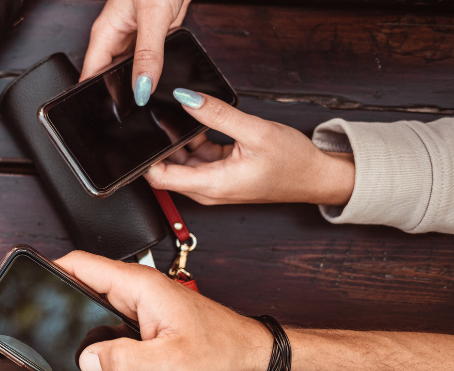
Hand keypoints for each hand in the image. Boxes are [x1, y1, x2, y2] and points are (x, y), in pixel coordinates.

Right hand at [34, 251, 271, 370]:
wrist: (248, 356)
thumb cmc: (221, 347)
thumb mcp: (169, 359)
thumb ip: (125, 359)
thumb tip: (87, 359)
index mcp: (139, 286)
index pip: (81, 264)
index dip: (50, 271)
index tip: (29, 287)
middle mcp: (135, 293)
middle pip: (79, 296)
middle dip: (56, 326)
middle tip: (42, 356)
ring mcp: (138, 310)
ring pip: (91, 321)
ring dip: (76, 349)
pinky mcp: (142, 327)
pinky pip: (108, 337)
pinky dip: (96, 357)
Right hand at [81, 0, 190, 105]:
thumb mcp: (152, 16)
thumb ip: (148, 53)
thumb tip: (142, 86)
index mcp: (105, 34)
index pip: (92, 74)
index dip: (95, 96)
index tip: (108, 115)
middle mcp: (119, 38)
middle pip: (112, 76)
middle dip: (122, 95)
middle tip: (135, 112)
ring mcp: (138, 38)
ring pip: (134, 70)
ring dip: (142, 83)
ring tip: (151, 101)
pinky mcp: (156, 36)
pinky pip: (154, 61)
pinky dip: (159, 72)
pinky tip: (166, 81)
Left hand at [143, 89, 355, 205]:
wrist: (316, 177)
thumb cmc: (293, 162)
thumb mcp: (256, 131)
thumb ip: (218, 115)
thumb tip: (186, 98)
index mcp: (212, 185)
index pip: (160, 179)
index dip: (143, 159)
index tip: (136, 137)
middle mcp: (208, 189)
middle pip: (167, 168)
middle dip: (160, 144)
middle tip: (159, 116)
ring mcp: (213, 182)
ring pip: (182, 160)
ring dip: (178, 140)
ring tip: (181, 115)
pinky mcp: (219, 174)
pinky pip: (197, 156)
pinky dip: (195, 140)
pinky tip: (199, 123)